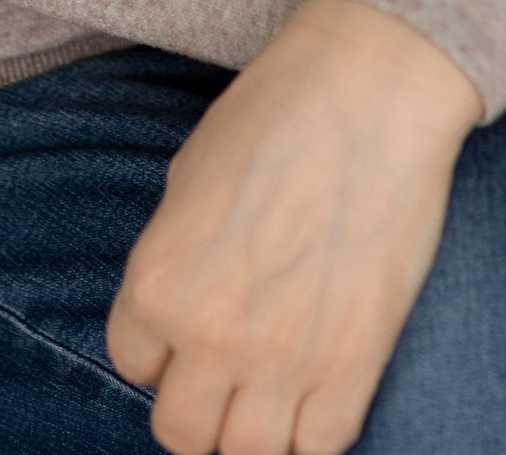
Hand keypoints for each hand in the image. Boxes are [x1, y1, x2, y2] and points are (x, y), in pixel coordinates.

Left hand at [106, 0, 481, 454]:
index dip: (160, 342)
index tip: (191, 318)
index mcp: (157, 281)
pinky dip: (313, 431)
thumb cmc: (277, 111)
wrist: (373, 87)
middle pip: (181, 433)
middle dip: (198, 403)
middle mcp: (209, 334)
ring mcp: (283, 359)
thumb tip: (177, 312)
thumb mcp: (190, 177)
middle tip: (226, 366)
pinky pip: (320, 448)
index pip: (131, 363)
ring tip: (270, 386)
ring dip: (253, 428)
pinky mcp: (353, 367)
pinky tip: (319, 388)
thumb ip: (174, 258)